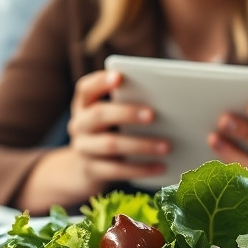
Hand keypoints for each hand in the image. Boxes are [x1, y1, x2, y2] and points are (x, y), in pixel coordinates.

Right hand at [16, 70, 170, 211]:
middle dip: (126, 113)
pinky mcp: (91, 171)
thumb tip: (168, 102)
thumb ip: (129, 105)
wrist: (83, 169)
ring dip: (140, 144)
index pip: (86, 89)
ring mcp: (83, 148)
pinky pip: (116, 170)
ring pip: (110, 144)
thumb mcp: (111, 117)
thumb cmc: (108, 133)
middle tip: (152, 114)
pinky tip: (160, 166)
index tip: (119, 76)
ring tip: (166, 146)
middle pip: (99, 115)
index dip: (100, 82)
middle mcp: (79, 124)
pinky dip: (140, 168)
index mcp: (84, 105)